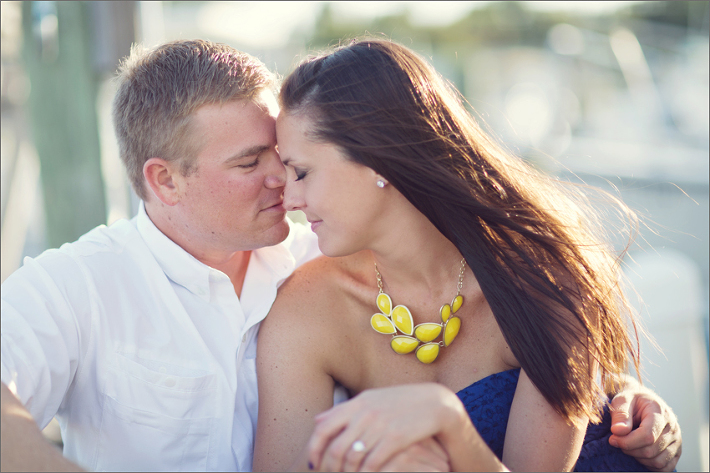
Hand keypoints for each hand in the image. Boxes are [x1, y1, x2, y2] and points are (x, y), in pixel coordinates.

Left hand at [306, 383, 462, 471]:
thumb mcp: (369, 401)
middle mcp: (365, 413)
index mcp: (356, 403)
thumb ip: (343, 411)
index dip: (314, 449)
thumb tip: (317, 420)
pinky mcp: (396, 438)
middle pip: (336, 447)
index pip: (324, 428)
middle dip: (330, 468)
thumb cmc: (399, 403)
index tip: (313, 463)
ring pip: (352, 458)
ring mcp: (380, 425)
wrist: (434, 402)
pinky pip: (372, 463)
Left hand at [608, 384, 680, 470]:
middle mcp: (672, 427)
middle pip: (651, 450)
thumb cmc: (631, 400)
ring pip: (658, 461)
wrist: (643, 400)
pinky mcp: (676, 451)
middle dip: (630, 449)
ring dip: (638, 458)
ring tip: (628, 445)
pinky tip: (638, 454)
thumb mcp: (622, 399)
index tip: (612, 439)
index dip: (627, 441)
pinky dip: (650, 465)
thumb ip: (620, 414)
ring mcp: (676, 440)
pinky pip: (665, 467)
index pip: (647, 435)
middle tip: (618, 441)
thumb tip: (618, 431)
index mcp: (660, 412)